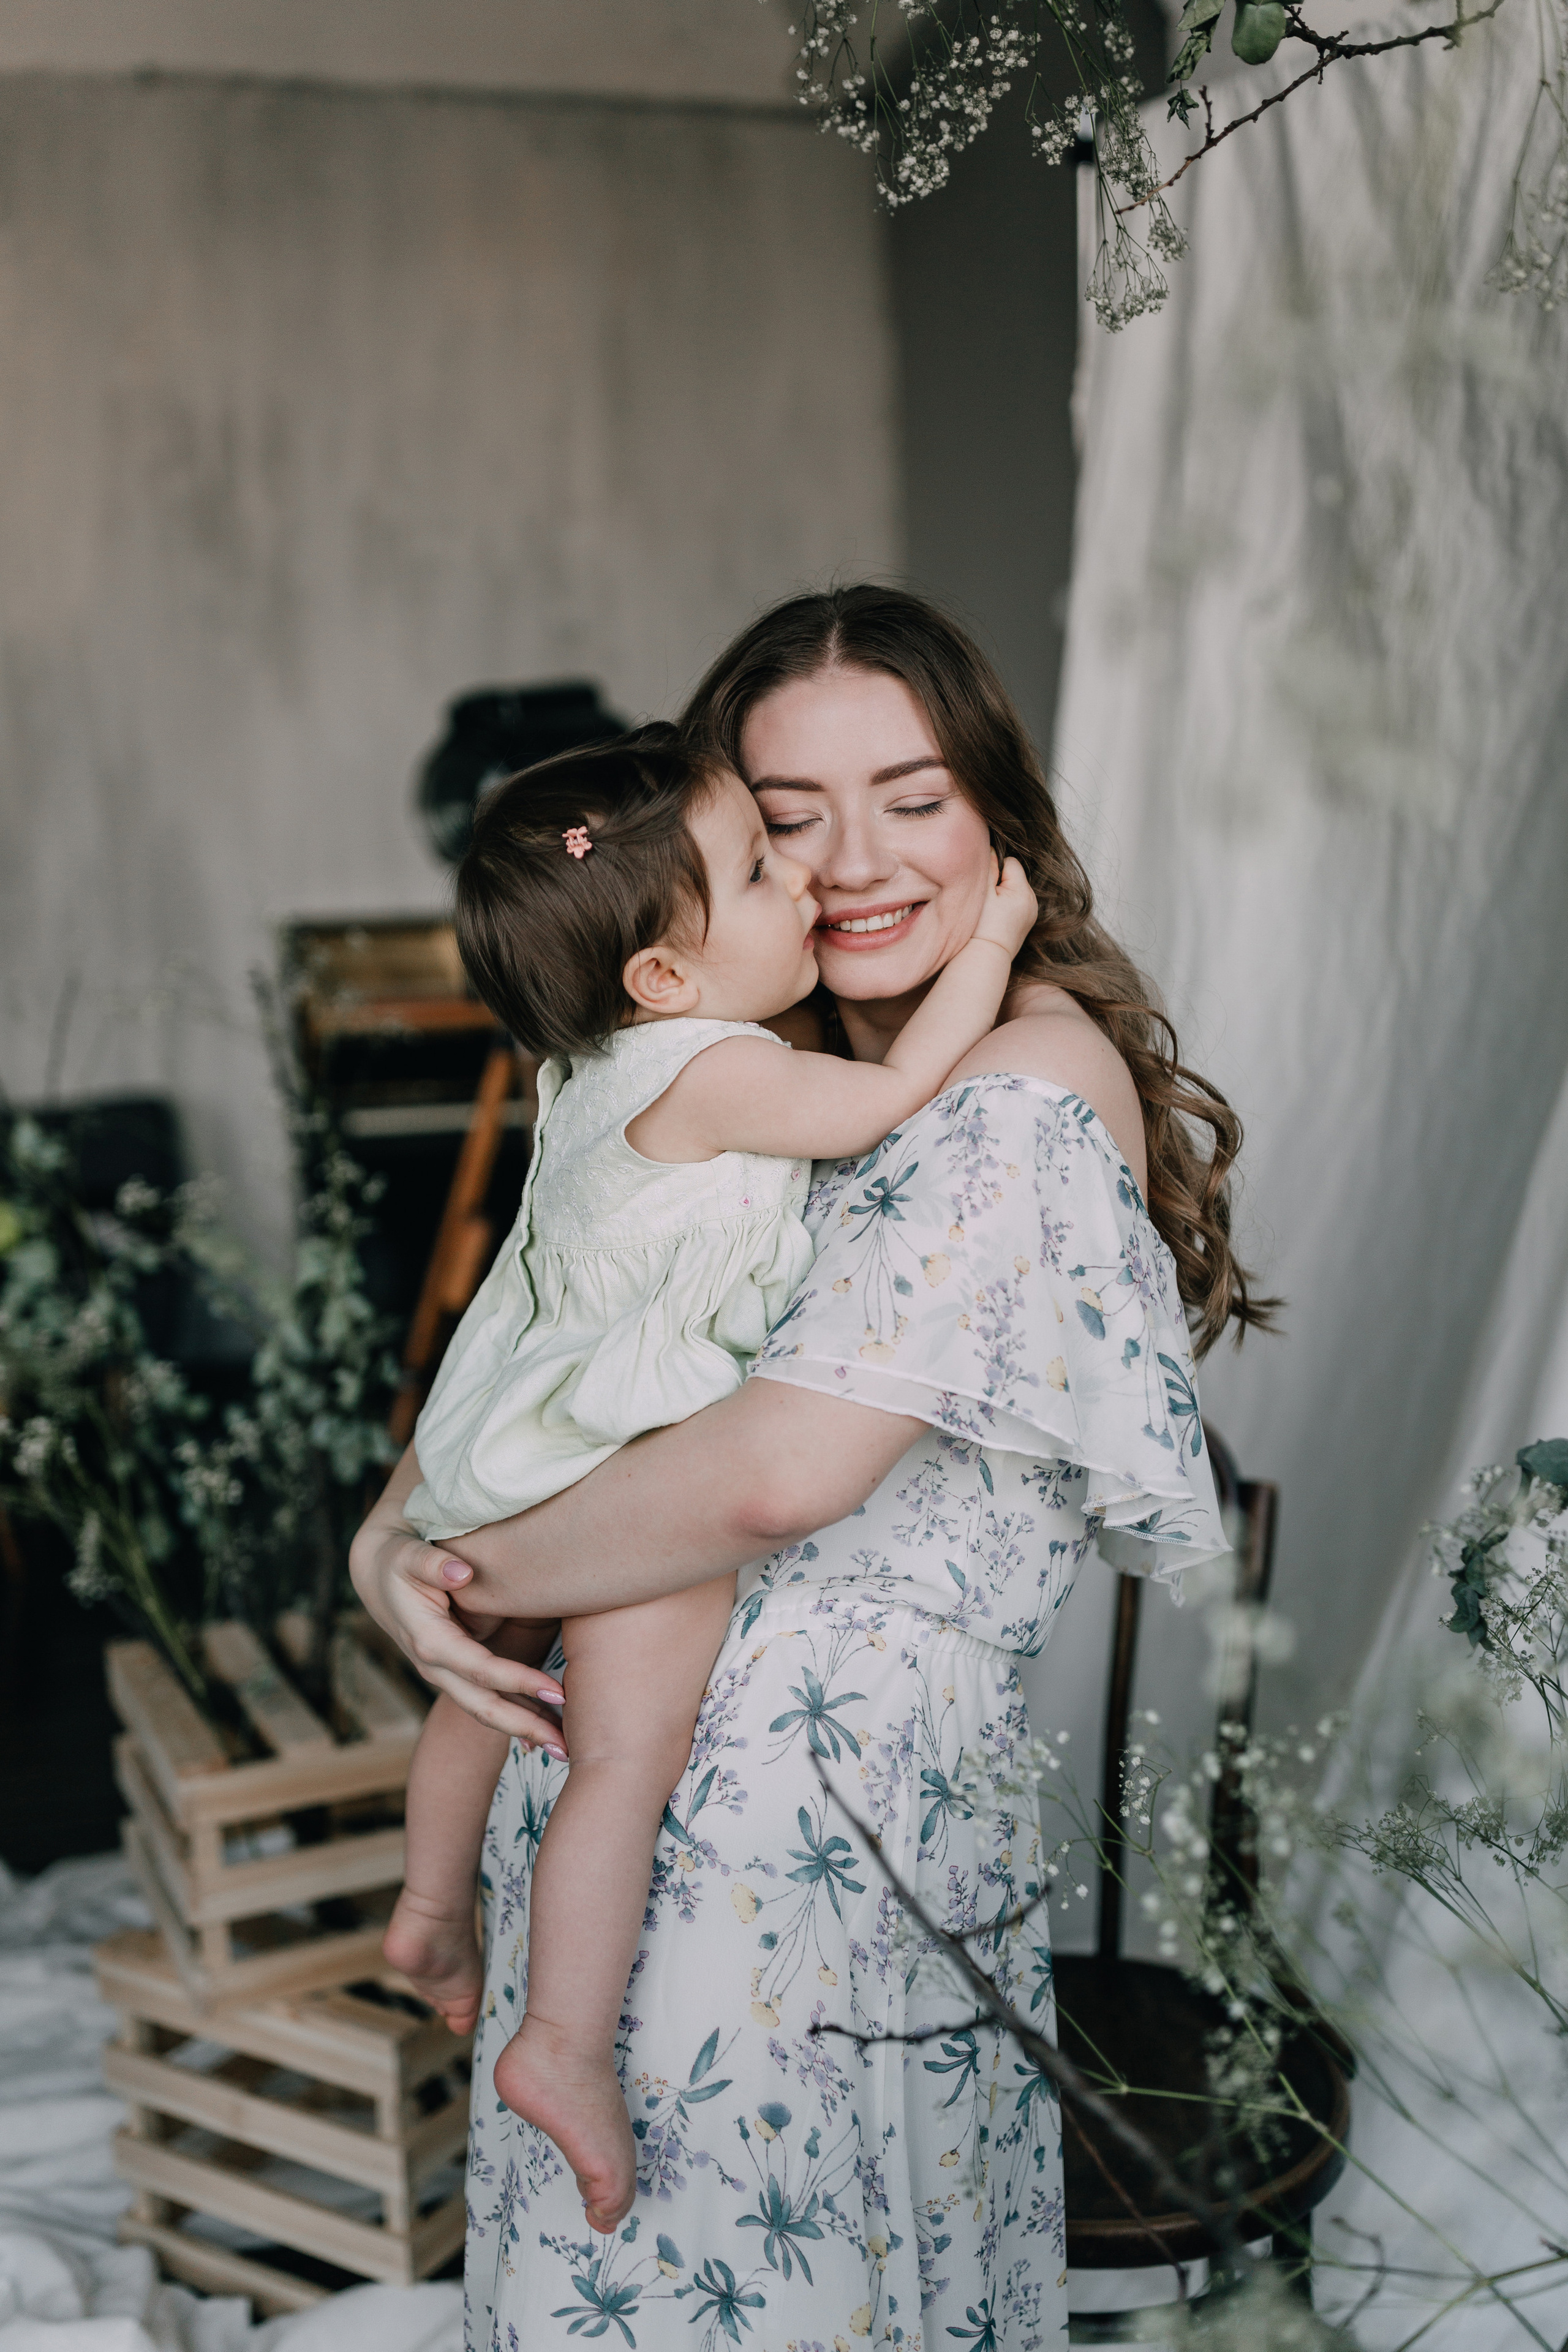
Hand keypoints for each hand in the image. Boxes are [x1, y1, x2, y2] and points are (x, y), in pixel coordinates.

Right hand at [348, 1515, 565, 1739]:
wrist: (378, 1576)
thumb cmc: (399, 1562)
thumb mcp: (408, 1557)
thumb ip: (433, 1564)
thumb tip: (462, 1572)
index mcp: (430, 1642)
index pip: (480, 1669)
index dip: (519, 1681)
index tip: (556, 1691)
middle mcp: (436, 1668)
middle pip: (484, 1707)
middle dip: (526, 1727)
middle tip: (567, 1746)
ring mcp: (446, 1675)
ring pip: (487, 1711)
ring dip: (525, 1730)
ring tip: (566, 1748)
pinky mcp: (456, 1672)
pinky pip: (486, 1701)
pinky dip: (514, 1718)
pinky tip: (542, 1733)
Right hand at [971, 855, 1036, 958]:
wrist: (987, 957)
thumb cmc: (982, 928)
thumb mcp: (982, 894)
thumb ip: (988, 868)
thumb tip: (992, 848)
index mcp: (1024, 892)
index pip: (1011, 862)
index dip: (995, 870)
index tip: (986, 887)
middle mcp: (1033, 901)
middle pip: (1015, 876)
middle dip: (1000, 882)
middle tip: (987, 901)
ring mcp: (1032, 913)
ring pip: (1015, 890)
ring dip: (1003, 894)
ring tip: (992, 911)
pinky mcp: (1027, 922)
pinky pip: (1017, 903)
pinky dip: (1007, 906)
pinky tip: (997, 919)